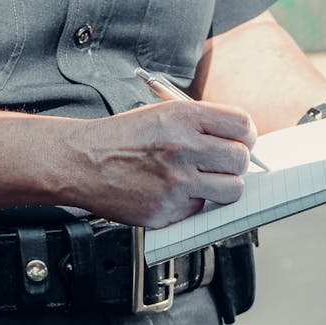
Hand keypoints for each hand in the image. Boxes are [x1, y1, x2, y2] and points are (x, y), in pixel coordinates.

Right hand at [67, 99, 256, 227]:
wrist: (80, 162)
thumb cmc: (117, 139)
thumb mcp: (160, 114)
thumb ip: (198, 125)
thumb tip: (234, 141)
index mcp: (183, 117)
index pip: (242, 125)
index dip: (245, 136)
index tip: (240, 142)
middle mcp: (183, 148)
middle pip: (241, 159)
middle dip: (236, 163)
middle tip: (221, 165)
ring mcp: (176, 182)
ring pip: (231, 190)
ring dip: (223, 188)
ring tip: (203, 182)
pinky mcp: (167, 210)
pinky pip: (200, 210)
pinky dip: (191, 204)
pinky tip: (172, 194)